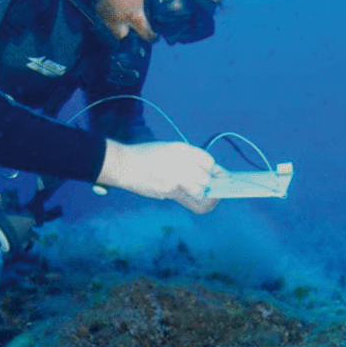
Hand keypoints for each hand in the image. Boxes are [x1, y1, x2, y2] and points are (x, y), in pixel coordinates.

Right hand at [96, 139, 220, 213]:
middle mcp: (182, 161)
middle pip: (207, 178)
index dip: (216, 171)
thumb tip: (206, 174)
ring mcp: (176, 176)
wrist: (124, 165)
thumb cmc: (144, 157)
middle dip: (211, 186)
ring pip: (200, 191)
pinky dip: (188, 197)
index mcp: (182, 148)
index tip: (221, 176)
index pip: (208, 161)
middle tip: (214, 190)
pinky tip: (181, 193)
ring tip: (197, 194)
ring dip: (201, 195)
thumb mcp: (168, 150)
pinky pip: (186, 197)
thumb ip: (186, 159)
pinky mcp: (169, 189)